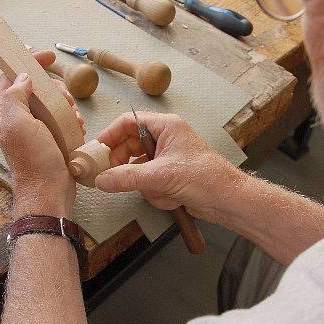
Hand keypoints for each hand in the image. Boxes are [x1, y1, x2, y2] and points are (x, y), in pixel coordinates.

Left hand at [0, 51, 84, 218]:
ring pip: (52, 100)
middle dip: (55, 89)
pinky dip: (72, 117)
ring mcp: (34, 126)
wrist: (50, 190)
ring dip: (66, 104)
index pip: (12, 75)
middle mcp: (17, 116)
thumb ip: (15, 95)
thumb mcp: (17, 123)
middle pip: (37, 86)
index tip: (49, 56)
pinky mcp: (50, 136)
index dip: (29, 62)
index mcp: (3, 110)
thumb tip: (24, 76)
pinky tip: (76, 126)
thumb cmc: (33, 159)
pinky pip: (62, 116)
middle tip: (66, 100)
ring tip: (73, 117)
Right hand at [95, 111, 238, 221]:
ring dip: (146, 185)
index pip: (128, 122)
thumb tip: (101, 179)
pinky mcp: (169, 176)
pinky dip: (156, 193)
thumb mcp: (160, 176)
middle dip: (126, 166)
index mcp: (166, 126)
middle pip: (129, 147)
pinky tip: (171, 198)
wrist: (227, 201)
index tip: (96, 151)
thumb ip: (126, 177)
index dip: (109, 136)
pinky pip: (149, 183)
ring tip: (161, 191)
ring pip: (138, 169)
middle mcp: (166, 138)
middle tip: (111, 177)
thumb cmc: (205, 178)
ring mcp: (167, 158)